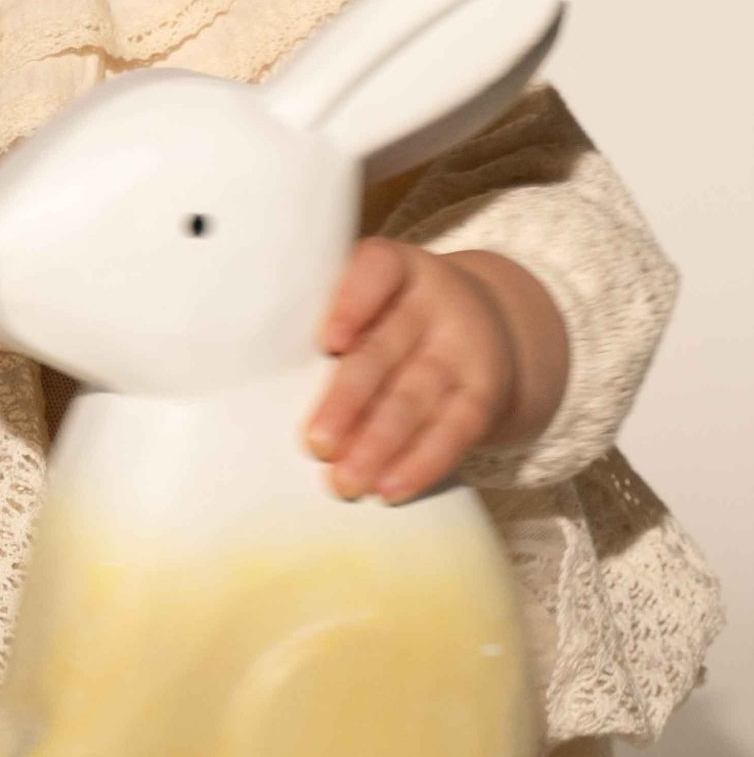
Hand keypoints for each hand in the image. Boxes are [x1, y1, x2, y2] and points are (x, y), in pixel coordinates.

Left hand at [301, 240, 519, 504]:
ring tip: (345, 481)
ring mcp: (464, 348)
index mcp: (397, 268)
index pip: (376, 270)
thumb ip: (334, 332)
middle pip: (385, 350)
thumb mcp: (373, 301)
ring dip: (378, 444)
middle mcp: (434, 302)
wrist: (485, 325)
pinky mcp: (484, 393)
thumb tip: (270, 395)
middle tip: (316, 444)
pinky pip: (454, 431)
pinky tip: (390, 488)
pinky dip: (420, 463)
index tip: (327, 341)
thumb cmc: (391, 317)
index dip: (353, 302)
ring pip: (416, 397)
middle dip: (348, 401)